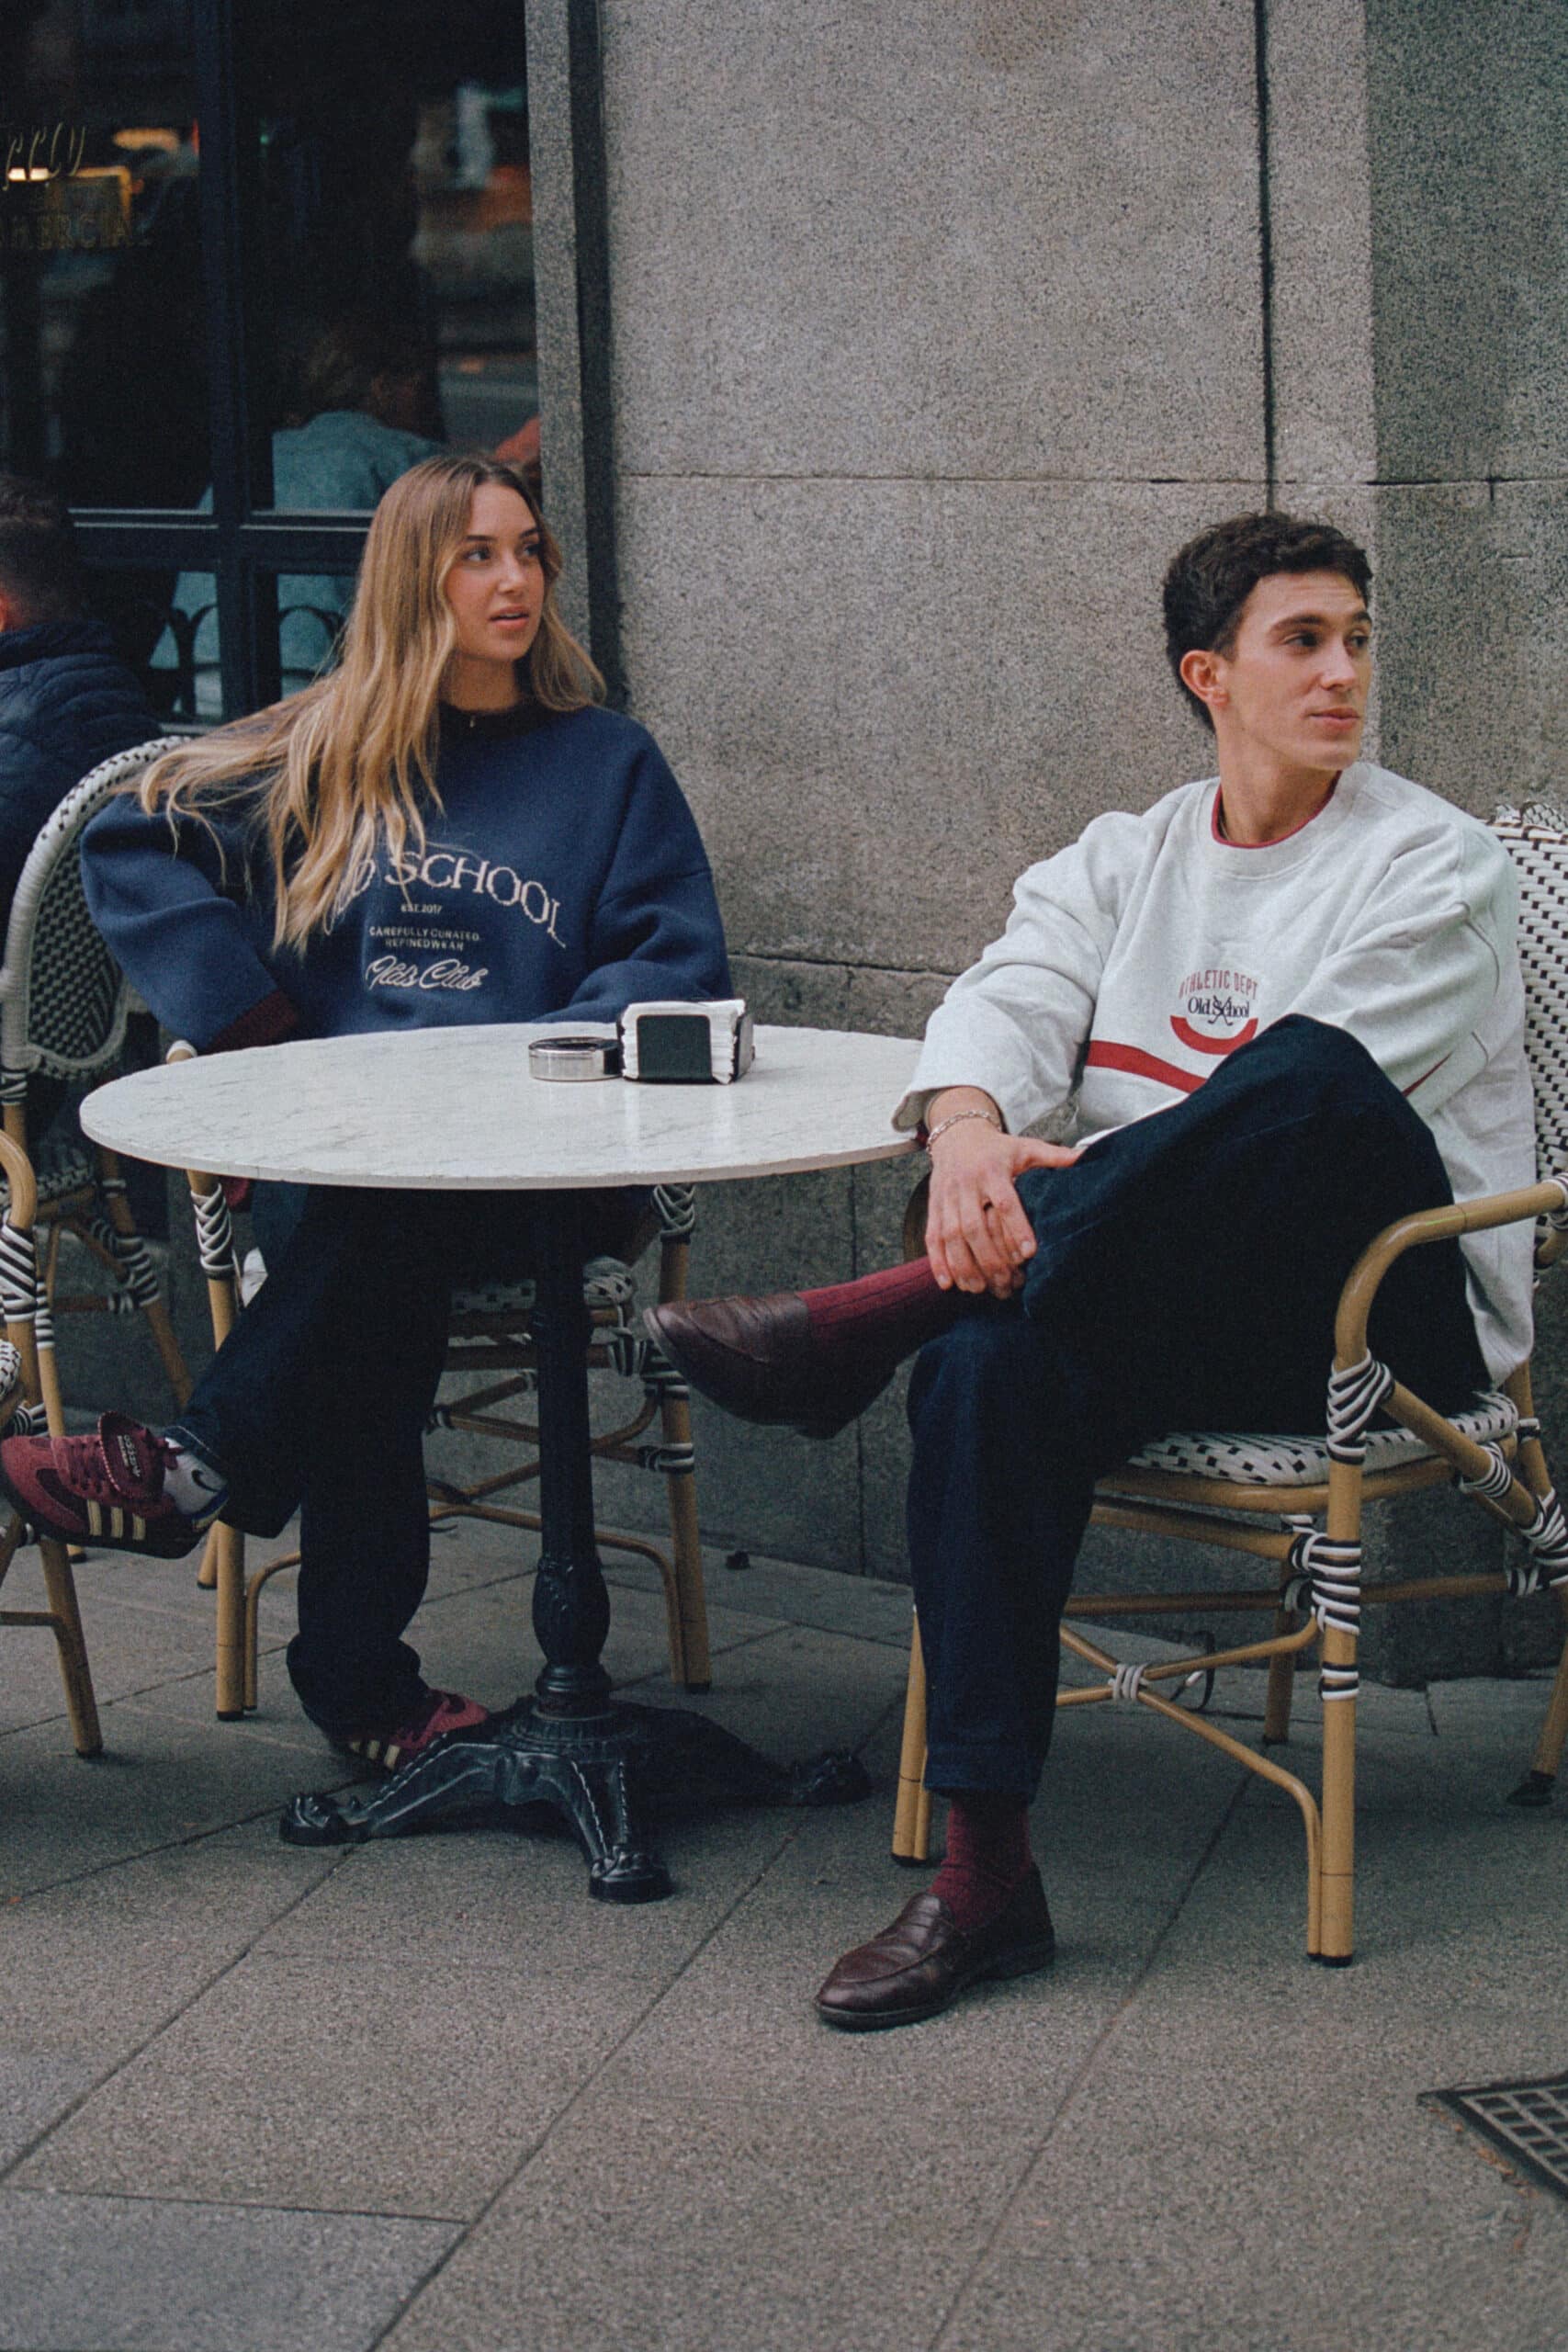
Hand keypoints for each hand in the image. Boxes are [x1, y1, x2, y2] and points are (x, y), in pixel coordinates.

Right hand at [926, 1115, 1081, 1297]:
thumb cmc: (998, 1148)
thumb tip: (1088, 1157)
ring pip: (950, 1235)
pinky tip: (948, 1283)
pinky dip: (938, 1261)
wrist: (956, 1136)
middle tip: (1003, 1282)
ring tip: (978, 1289)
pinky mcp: (933, 1207)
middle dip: (987, 1257)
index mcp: (992, 1170)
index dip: (1016, 1226)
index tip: (1029, 1252)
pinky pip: (932, 1236)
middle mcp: (966, 1184)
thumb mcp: (1026, 1147)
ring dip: (962, 1265)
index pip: (1004, 1201)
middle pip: (973, 1225)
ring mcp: (946, 1197)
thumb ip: (1054, 1156)